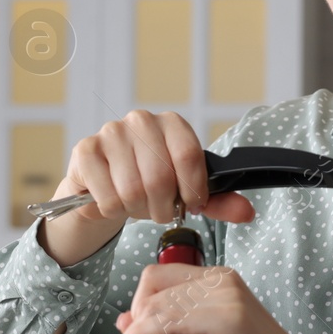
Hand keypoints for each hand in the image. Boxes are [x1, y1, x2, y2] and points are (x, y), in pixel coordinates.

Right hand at [58, 110, 255, 225]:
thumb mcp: (186, 193)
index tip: (190, 204)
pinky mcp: (85, 150)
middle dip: (163, 207)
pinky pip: (107, 195)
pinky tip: (113, 200)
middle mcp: (141, 121)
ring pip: (133, 190)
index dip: (192, 189)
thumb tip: (247, 213)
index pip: (190, 156)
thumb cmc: (149, 185)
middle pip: (161, 178)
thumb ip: (218, 202)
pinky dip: (113, 209)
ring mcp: (111, 133)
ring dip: (137, 210)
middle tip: (159, 210)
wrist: (104, 187)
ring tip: (136, 205)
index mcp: (172, 124)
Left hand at [107, 262, 329, 333]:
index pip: (156, 277)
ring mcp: (227, 298)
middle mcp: (222, 281)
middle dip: (129, 327)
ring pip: (156, 307)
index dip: (136, 306)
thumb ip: (176, 325)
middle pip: (151, 290)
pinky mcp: (230, 321)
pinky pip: (170, 323)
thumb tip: (124, 322)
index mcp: (219, 280)